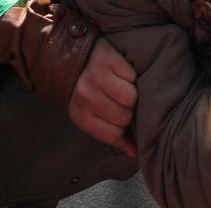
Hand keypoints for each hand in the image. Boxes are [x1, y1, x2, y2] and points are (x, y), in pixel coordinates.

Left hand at [69, 37, 137, 158]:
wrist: (74, 56)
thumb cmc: (88, 91)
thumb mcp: (94, 116)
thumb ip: (115, 136)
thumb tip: (136, 154)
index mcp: (81, 116)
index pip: (114, 135)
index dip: (124, 129)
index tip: (123, 120)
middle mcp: (86, 97)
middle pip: (125, 117)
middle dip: (129, 111)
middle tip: (122, 101)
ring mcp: (96, 78)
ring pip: (131, 98)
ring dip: (133, 93)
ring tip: (124, 87)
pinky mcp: (108, 60)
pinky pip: (133, 76)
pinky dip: (132, 76)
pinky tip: (122, 73)